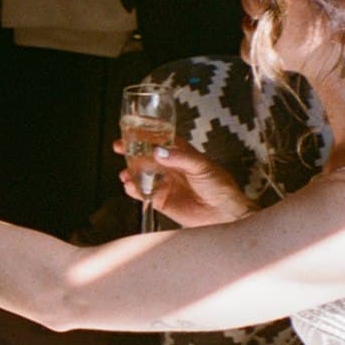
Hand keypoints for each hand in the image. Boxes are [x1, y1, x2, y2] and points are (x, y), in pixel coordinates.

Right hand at [116, 138, 252, 227]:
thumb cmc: (220, 186)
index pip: (160, 140)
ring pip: (142, 175)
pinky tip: (129, 186)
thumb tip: (158, 151)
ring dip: (131, 173)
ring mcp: (166, 184)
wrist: (225, 214)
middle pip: (147, 157)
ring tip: (125, 173)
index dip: (145, 135)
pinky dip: (134, 190)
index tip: (131, 131)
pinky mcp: (162, 201)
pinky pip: (144, 194)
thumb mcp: (201, 166)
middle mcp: (171, 168)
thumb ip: (180, 158)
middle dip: (132, 152)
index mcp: (182, 155)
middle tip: (119, 147)